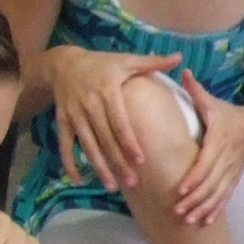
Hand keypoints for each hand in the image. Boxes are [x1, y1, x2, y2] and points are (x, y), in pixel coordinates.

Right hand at [48, 47, 183, 193]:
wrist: (63, 63)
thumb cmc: (102, 64)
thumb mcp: (125, 59)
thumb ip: (152, 62)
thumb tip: (180, 57)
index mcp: (107, 90)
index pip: (119, 121)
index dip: (129, 142)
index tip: (141, 161)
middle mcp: (89, 103)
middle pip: (105, 138)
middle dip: (118, 162)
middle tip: (133, 183)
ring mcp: (74, 114)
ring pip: (87, 145)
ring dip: (99, 167)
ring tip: (112, 186)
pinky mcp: (63, 121)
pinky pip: (65, 145)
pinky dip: (70, 164)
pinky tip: (81, 180)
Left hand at [170, 75, 243, 224]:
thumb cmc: (228, 115)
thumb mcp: (213, 102)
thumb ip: (196, 91)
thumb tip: (181, 70)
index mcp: (220, 139)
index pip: (207, 161)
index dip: (194, 177)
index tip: (181, 189)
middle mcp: (228, 158)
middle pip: (211, 183)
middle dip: (195, 199)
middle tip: (178, 211)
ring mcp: (232, 171)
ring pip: (218, 194)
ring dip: (203, 208)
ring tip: (188, 221)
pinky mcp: (234, 179)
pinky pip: (225, 197)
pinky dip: (216, 210)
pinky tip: (205, 222)